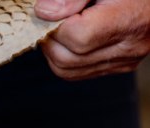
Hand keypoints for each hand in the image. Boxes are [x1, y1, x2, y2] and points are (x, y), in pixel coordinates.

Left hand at [34, 0, 149, 79]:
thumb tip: (42, 12)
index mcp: (129, 20)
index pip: (78, 36)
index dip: (56, 24)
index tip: (51, 10)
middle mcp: (129, 47)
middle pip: (68, 59)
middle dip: (50, 40)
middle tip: (48, 20)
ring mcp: (125, 60)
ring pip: (68, 71)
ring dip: (53, 51)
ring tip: (57, 28)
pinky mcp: (120, 66)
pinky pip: (80, 72)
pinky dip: (65, 58)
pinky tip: (68, 39)